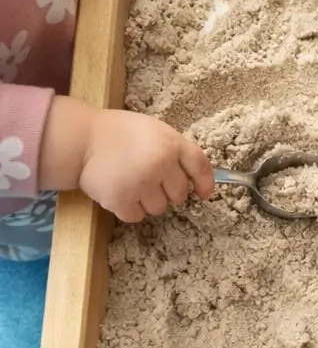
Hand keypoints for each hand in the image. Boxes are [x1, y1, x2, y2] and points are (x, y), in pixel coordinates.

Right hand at [39, 99, 214, 221]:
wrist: (82, 138)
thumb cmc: (121, 133)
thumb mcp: (155, 130)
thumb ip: (175, 150)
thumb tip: (195, 180)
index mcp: (171, 144)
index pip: (200, 167)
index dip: (205, 183)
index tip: (205, 194)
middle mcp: (160, 164)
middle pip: (180, 195)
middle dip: (167, 190)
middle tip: (149, 178)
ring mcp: (141, 183)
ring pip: (159, 209)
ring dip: (148, 201)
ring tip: (131, 182)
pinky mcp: (120, 200)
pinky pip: (136, 216)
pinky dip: (129, 209)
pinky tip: (120, 191)